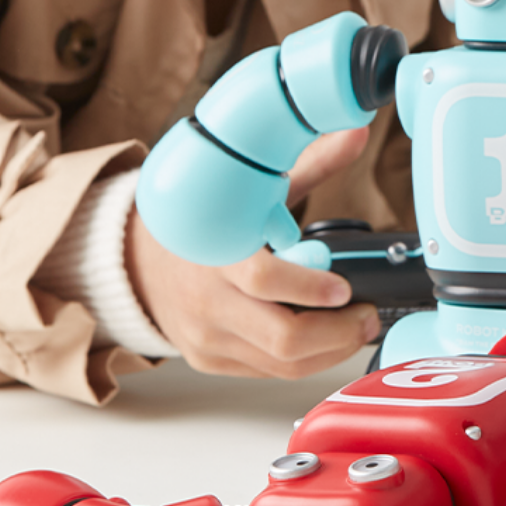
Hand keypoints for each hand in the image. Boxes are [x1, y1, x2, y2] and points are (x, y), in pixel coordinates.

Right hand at [128, 129, 381, 378]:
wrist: (138, 262)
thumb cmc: (203, 226)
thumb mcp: (250, 190)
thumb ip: (309, 165)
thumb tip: (354, 133)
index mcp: (216, 254)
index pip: (263, 280)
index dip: (310, 288)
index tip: (344, 287)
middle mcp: (209, 302)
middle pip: (283, 339)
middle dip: (339, 333)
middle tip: (367, 315)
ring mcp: (208, 338)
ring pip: (283, 364)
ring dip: (332, 351)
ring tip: (355, 326)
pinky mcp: (211, 361)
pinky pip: (269, 372)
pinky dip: (306, 360)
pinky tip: (325, 339)